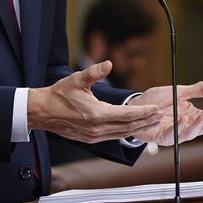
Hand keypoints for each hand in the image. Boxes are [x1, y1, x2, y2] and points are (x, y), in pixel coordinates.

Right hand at [28, 61, 162, 142]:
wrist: (42, 111)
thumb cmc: (59, 94)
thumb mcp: (77, 80)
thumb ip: (94, 72)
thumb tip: (109, 63)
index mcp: (96, 114)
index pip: (127, 115)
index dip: (143, 112)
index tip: (156, 109)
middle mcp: (97, 129)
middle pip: (128, 127)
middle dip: (145, 121)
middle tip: (160, 116)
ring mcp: (94, 136)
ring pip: (122, 134)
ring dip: (138, 128)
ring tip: (151, 122)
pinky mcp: (91, 139)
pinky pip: (113, 136)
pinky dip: (126, 132)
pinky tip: (132, 127)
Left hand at [127, 79, 202, 145]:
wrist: (135, 107)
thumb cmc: (156, 101)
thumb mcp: (178, 92)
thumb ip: (197, 90)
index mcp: (190, 115)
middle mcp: (185, 126)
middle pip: (202, 127)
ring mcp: (175, 133)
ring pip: (190, 133)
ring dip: (197, 125)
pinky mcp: (163, 137)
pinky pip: (173, 134)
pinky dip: (179, 127)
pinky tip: (183, 119)